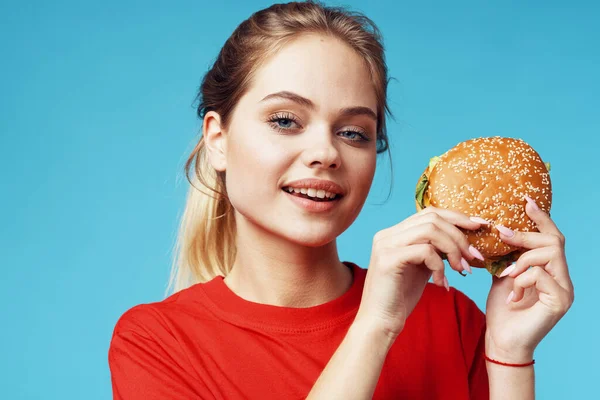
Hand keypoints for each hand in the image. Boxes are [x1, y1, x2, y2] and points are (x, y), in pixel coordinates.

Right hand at [355, 207, 485, 340]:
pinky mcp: (388, 260)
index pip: (429, 212)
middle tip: (472, 258)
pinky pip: (424, 251)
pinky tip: (441, 283)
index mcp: (395, 233)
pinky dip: (439, 266)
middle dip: (459, 236)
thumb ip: (434, 250)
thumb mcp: (422, 267)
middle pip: (432, 218)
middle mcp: (387, 234)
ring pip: (430, 231)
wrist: (380, 322)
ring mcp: (385, 245)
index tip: (478, 227)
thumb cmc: (401, 297)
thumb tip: (462, 240)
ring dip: (452, 249)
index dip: (457, 217)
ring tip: (460, 270)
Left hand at [485, 196, 574, 362]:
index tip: (525, 200)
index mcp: (551, 270)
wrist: (502, 340)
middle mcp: (563, 278)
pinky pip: (541, 275)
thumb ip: (509, 256)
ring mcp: (565, 290)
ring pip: (550, 253)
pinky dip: (522, 280)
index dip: (540, 218)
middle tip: (502, 234)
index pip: (552, 237)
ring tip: (507, 275)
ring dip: (522, 259)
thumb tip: (499, 229)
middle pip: (554, 241)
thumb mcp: (504, 275)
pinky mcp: (560, 302)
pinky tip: (511, 296)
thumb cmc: (502, 310)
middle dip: (525, 235)